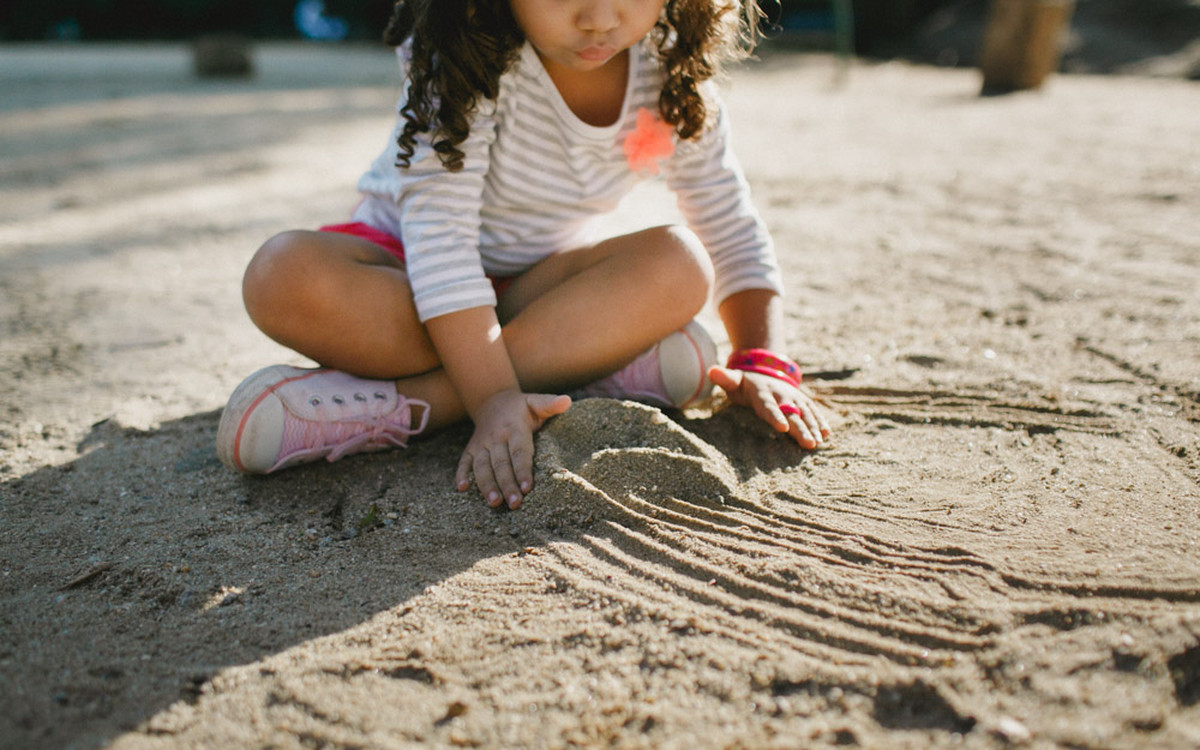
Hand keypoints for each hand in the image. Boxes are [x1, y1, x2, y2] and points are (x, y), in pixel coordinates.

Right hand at [455, 388, 571, 508]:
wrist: (492, 400)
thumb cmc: (521, 407)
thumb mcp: (536, 402)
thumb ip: (550, 404)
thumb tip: (567, 401)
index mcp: (514, 428)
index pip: (519, 451)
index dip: (522, 470)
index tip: (527, 488)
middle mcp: (496, 437)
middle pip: (501, 464)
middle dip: (507, 485)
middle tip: (514, 504)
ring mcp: (481, 444)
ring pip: (482, 466)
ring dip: (486, 485)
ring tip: (494, 503)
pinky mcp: (470, 448)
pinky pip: (464, 462)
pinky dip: (461, 474)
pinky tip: (461, 489)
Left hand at [708, 366, 829, 449]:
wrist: (766, 367)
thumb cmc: (744, 383)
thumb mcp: (734, 380)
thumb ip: (725, 378)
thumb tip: (712, 370)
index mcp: (762, 393)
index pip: (768, 406)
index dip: (775, 416)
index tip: (782, 427)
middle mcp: (781, 395)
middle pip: (791, 413)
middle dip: (800, 428)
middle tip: (809, 443)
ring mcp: (793, 397)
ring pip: (805, 412)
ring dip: (813, 427)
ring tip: (818, 442)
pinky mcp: (802, 400)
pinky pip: (813, 410)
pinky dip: (820, 421)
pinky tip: (827, 434)